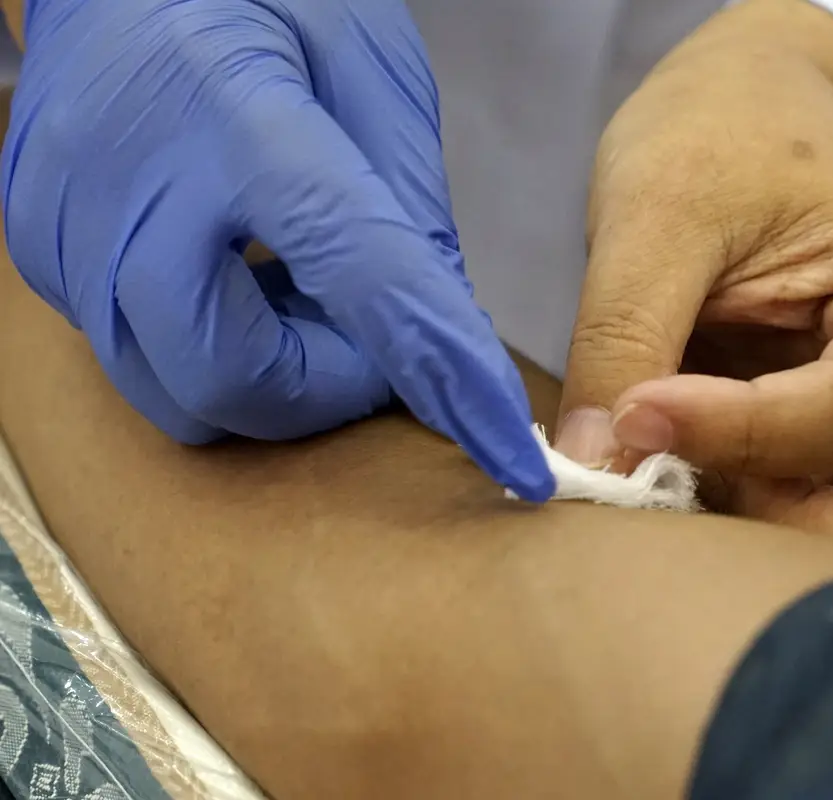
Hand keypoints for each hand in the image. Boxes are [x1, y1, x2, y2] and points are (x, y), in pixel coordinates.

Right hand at [3, 0, 553, 499]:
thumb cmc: (262, 0)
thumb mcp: (371, 70)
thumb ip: (409, 205)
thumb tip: (443, 331)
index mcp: (239, 119)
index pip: (363, 277)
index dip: (441, 370)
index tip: (510, 450)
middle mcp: (135, 186)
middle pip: (234, 379)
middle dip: (328, 391)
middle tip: (372, 340)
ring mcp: (69, 227)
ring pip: (178, 392)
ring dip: (270, 377)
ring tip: (300, 294)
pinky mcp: (41, 256)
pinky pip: (135, 359)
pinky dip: (213, 350)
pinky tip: (238, 280)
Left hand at [556, 0, 832, 570]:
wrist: (748, 116)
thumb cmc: (724, 135)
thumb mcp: (662, 210)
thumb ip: (626, 333)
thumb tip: (588, 465)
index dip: (739, 431)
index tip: (632, 416)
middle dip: (797, 541)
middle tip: (681, 493)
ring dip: (763, 542)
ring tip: (662, 482)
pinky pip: (808, 524)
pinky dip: (741, 525)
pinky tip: (669, 481)